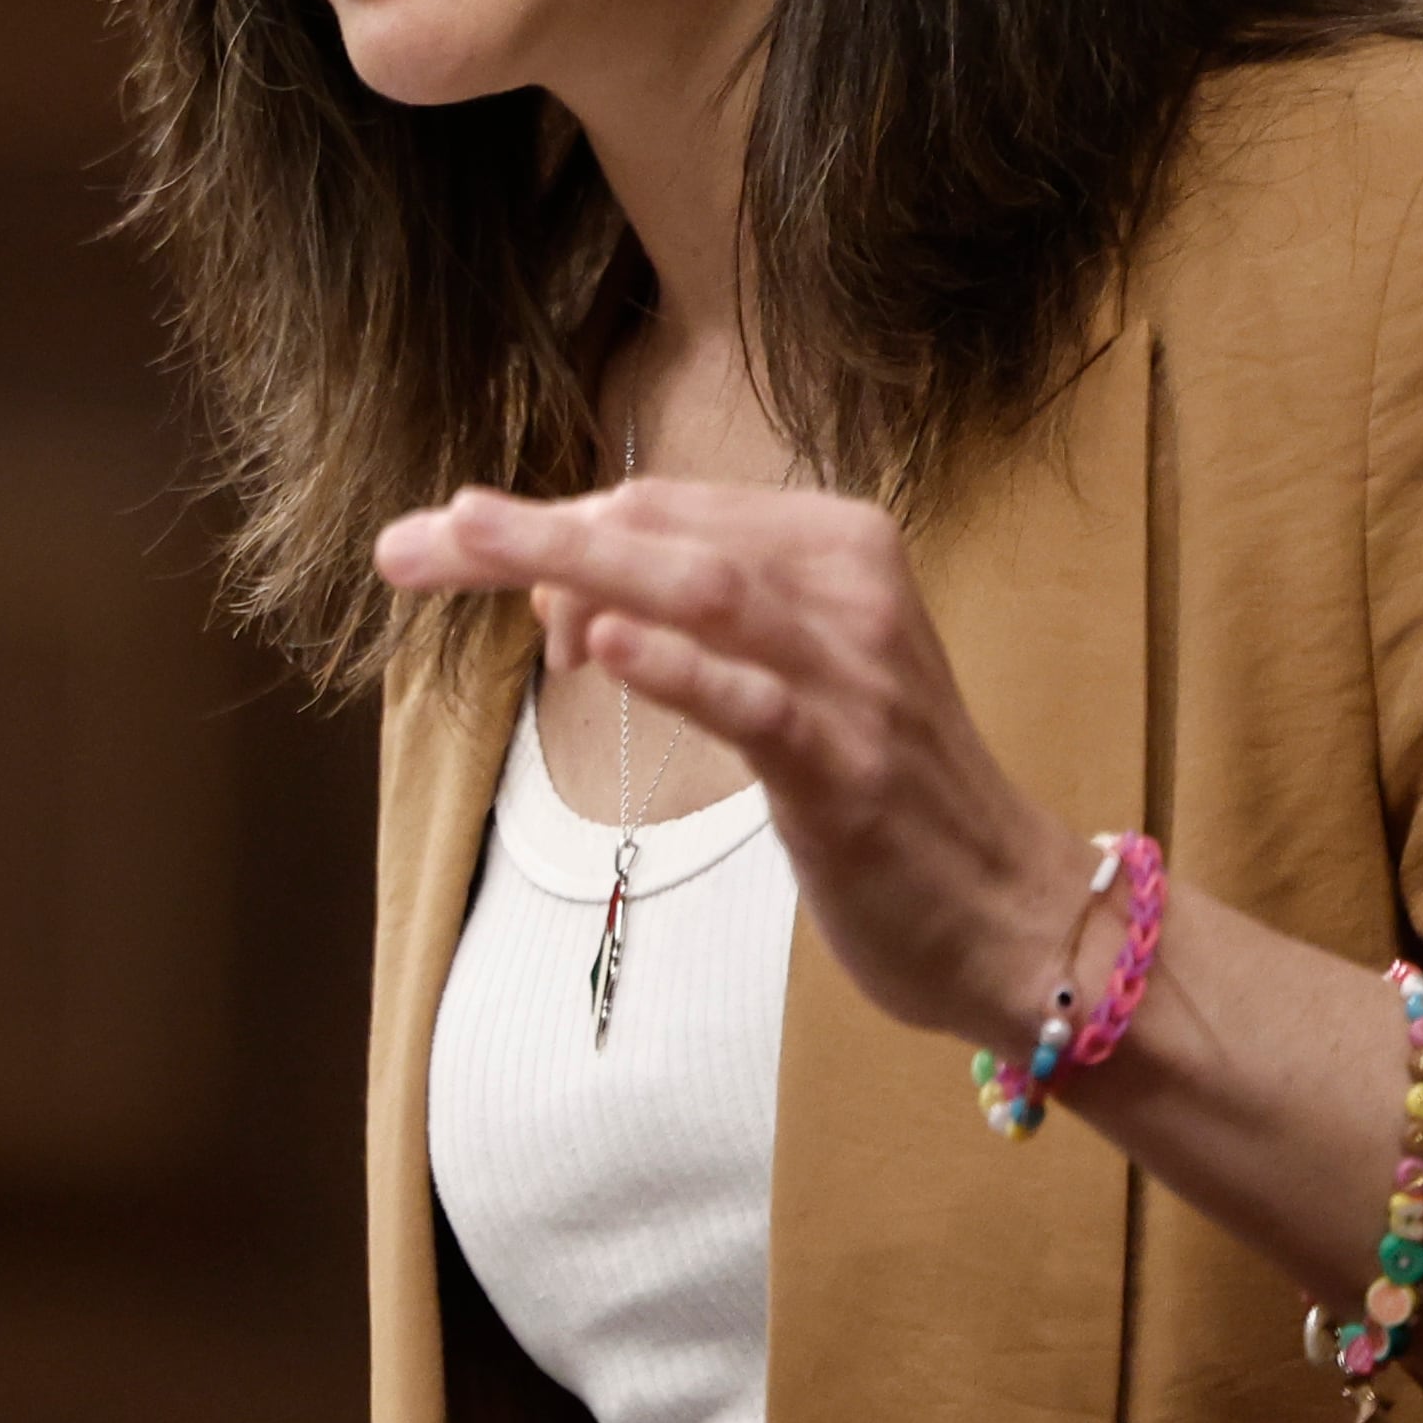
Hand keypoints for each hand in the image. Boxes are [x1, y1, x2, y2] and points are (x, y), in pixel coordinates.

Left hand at [374, 477, 1097, 1043]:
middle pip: (662, 531)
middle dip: (524, 533)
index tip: (451, 553)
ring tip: (469, 543)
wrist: (1015, 915)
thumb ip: (693, 621)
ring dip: (572, 561)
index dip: (550, 524)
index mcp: (836, 544)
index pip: (662, 507)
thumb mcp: (794, 676)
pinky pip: (752, 701)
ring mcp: (854, 676)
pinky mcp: (849, 767)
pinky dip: (673, 665)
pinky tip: (596, 643)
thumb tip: (563, 593)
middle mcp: (848, 589)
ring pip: (700, 590)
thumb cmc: (888, 791)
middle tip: (408, 542)